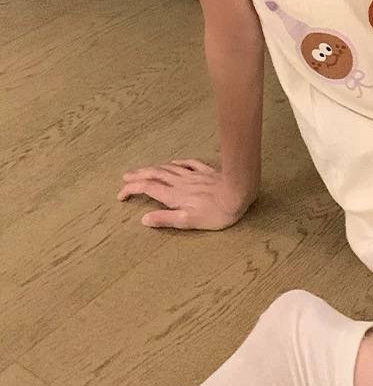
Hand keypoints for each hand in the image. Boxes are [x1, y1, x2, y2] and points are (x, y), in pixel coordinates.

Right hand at [117, 158, 253, 230]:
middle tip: (125, 176)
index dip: (132, 189)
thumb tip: (144, 219)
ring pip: (168, 169)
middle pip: (155, 175)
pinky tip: (173, 163)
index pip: (148, 189)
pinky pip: (187, 164)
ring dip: (153, 168)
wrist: (238, 192)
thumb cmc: (215, 213)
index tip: (121, 195)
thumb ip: (166, 219)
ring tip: (143, 169)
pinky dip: (176, 163)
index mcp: (174, 196)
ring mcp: (193, 175)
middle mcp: (180, 183)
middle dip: (138, 175)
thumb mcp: (189, 222)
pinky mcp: (205, 171)